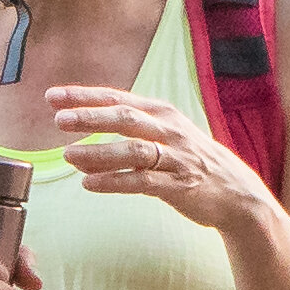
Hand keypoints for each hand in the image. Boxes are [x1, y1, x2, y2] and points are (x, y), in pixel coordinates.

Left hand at [48, 88, 270, 238]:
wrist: (237, 193)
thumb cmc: (192, 161)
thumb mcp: (166, 134)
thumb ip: (129, 130)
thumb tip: (81, 134)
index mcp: (162, 113)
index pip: (117, 99)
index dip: (84, 97)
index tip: (52, 97)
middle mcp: (169, 131)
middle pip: (125, 119)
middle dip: (90, 117)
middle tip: (58, 120)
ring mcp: (176, 159)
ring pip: (133, 151)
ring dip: (98, 153)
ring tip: (69, 156)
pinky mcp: (179, 186)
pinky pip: (142, 182)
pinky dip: (114, 182)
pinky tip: (89, 184)